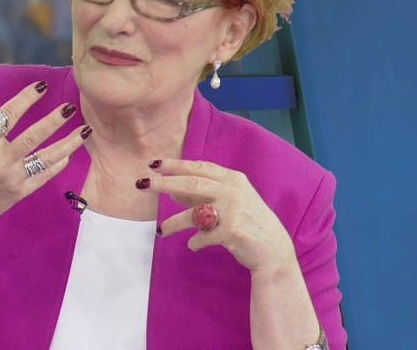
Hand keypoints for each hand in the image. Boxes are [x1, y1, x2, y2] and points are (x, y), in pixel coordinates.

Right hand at [0, 81, 90, 236]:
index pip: (8, 114)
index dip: (26, 98)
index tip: (42, 85)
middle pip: (32, 136)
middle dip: (54, 121)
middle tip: (70, 107)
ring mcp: (11, 178)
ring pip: (45, 158)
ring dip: (68, 143)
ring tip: (85, 130)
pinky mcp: (19, 193)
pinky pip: (44, 176)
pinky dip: (58, 164)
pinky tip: (70, 153)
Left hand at [138, 160, 297, 275]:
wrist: (273, 251)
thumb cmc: (249, 223)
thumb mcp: (231, 202)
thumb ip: (204, 195)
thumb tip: (172, 191)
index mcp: (233, 179)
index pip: (199, 167)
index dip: (175, 165)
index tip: (155, 164)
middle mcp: (233, 191)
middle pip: (191, 183)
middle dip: (164, 183)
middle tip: (143, 184)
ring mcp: (232, 211)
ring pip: (193, 213)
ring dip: (174, 223)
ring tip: (161, 231)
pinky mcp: (231, 231)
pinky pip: (202, 237)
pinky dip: (195, 242)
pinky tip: (193, 245)